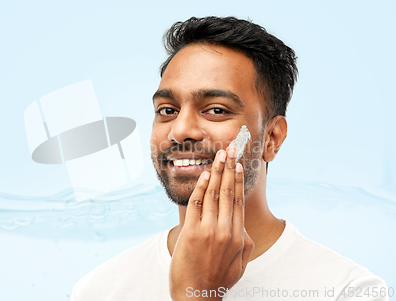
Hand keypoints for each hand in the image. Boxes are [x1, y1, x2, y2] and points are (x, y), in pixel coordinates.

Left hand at [169, 146, 253, 300]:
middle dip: (229, 168)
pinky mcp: (192, 233)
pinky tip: (204, 175)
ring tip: (218, 156)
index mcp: (238, 237)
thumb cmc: (217, 280)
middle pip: (227, 192)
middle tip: (230, 150)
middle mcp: (225, 231)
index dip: (238, 179)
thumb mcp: (240, 264)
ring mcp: (208, 231)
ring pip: (213, 195)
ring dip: (216, 172)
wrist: (197, 297)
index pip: (238, 200)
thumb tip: (241, 226)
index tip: (238, 164)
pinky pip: (196, 204)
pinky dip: (200, 188)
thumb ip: (244, 242)